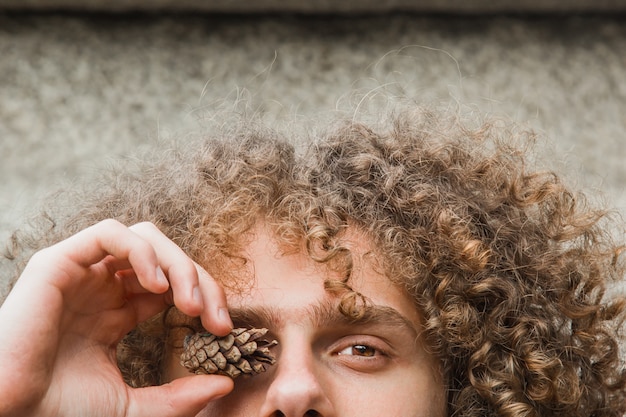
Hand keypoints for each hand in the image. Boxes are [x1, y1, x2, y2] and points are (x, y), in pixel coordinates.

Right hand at [0, 219, 234, 416]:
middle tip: (216, 319)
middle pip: (168, 259)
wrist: (11, 412)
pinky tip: (157, 287)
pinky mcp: (61, 262)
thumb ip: (177, 398)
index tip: (224, 330)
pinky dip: (142, 252)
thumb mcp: (132, 407)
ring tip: (189, 304)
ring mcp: (84, 273)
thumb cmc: (60, 410)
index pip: (174, 286)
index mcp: (118, 312)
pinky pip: (110, 234)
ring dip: (178, 264)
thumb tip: (225, 385)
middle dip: (201, 282)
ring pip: (146, 238)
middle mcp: (104, 287)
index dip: (205, 298)